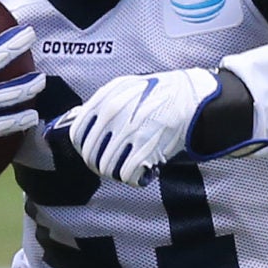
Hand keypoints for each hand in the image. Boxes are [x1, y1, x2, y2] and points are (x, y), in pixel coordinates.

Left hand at [61, 66, 223, 186]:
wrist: (190, 96)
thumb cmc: (155, 93)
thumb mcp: (123, 88)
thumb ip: (100, 104)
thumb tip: (77, 122)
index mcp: (104, 99)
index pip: (76, 135)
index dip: (83, 149)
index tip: (94, 152)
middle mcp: (113, 114)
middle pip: (90, 156)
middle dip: (100, 164)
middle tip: (113, 164)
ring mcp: (129, 131)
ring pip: (106, 168)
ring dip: (116, 173)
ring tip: (128, 167)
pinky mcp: (147, 147)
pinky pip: (126, 175)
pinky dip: (133, 179)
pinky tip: (142, 172)